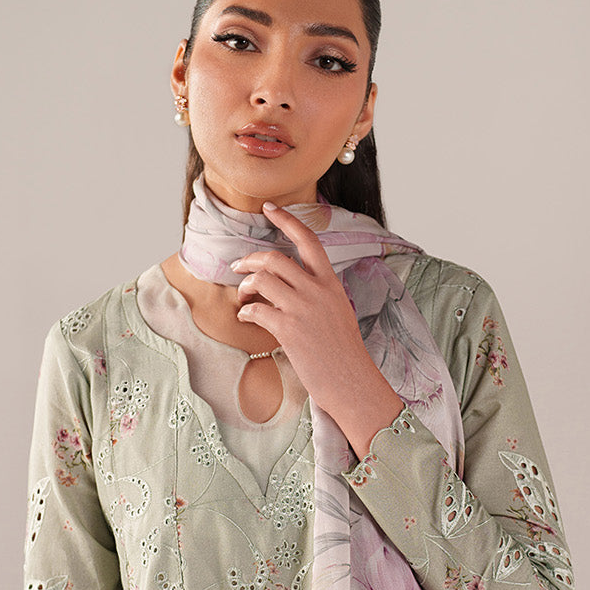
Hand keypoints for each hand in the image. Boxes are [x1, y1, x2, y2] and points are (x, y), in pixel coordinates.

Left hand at [231, 201, 402, 457]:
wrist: (351, 381)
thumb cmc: (343, 352)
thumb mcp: (337, 312)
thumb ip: (317, 294)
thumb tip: (288, 286)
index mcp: (330, 283)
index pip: (309, 240)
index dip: (287, 220)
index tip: (268, 208)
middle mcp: (317, 290)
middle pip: (274, 258)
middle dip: (249, 259)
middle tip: (238, 268)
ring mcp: (302, 308)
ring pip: (262, 279)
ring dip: (245, 286)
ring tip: (242, 297)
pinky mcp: (289, 329)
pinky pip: (256, 308)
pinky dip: (245, 310)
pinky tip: (245, 317)